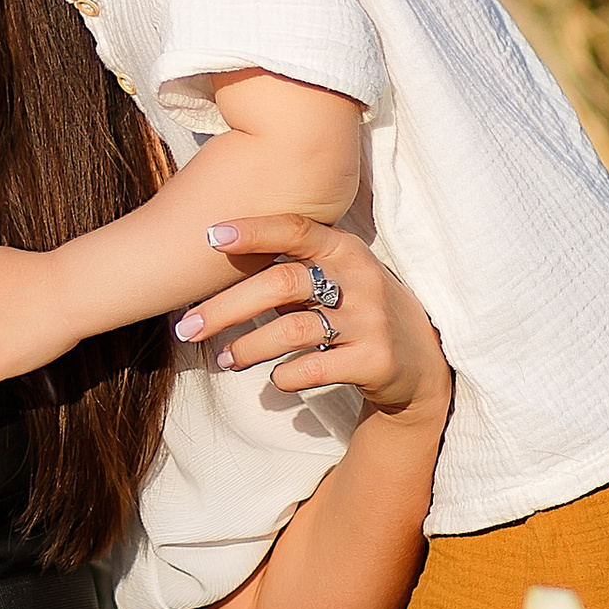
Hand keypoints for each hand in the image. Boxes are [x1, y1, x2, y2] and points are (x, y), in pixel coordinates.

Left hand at [174, 215, 447, 422]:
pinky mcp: (376, 360)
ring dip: (248, 347)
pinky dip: (285, 376)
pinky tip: (273, 380)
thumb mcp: (336, 277)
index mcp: (344, 249)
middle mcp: (360, 278)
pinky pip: (314, 367)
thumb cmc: (358, 310)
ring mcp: (370, 319)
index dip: (253, 230)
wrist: (422, 361)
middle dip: (227, 306)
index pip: (295, 228)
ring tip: (223, 360)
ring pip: (292, 329)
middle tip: (186, 327)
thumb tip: (213, 269)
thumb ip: (291, 268)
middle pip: (281, 283)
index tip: (210, 236)